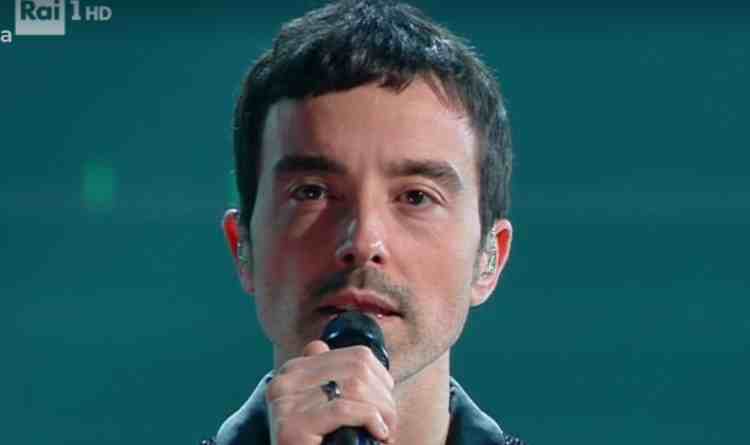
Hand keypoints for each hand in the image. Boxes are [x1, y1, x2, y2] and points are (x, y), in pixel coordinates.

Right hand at [265, 340, 396, 444]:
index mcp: (294, 370)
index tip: (386, 403)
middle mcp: (285, 381)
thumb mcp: (322, 404)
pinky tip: (378, 433)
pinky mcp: (292, 426)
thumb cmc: (316, 442)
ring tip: (385, 431)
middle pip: (358, 370)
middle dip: (383, 397)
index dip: (381, 379)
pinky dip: (369, 419)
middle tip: (389, 422)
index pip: (356, 356)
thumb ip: (328, 376)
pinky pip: (343, 409)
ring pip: (354, 387)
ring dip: (381, 411)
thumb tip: (343, 356)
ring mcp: (285, 403)